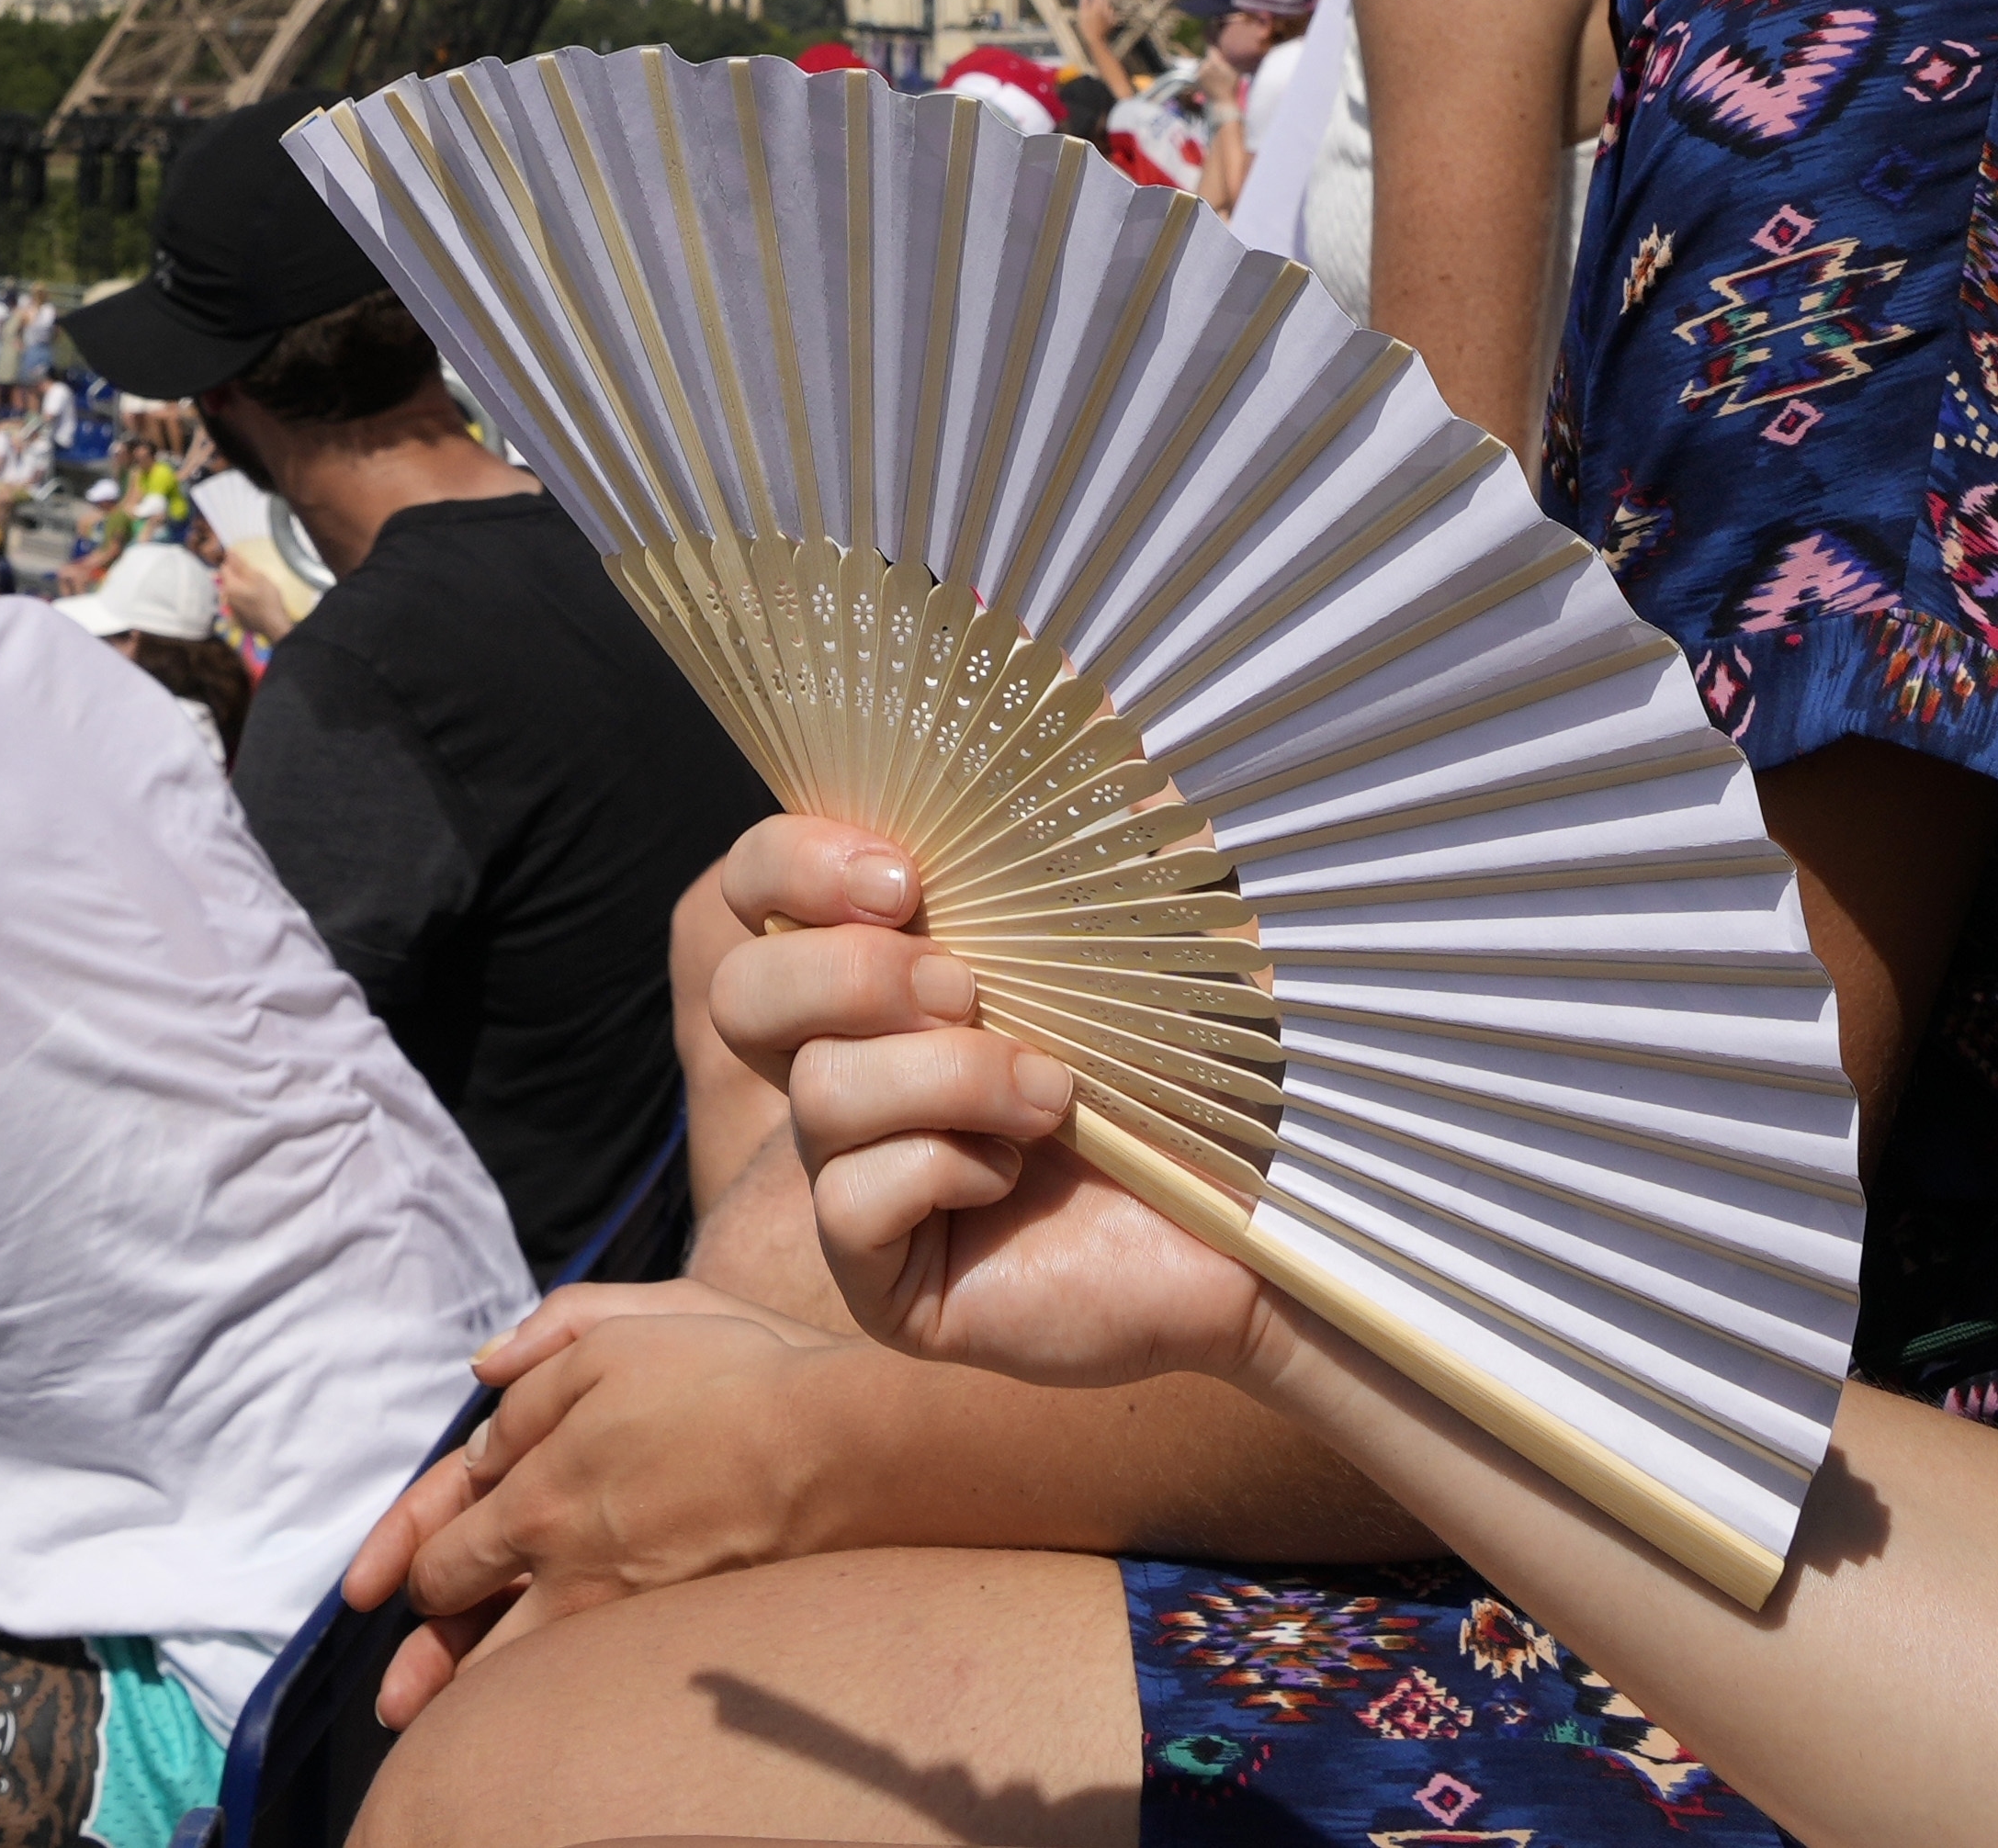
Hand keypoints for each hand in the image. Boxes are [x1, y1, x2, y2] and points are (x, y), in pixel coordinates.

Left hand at [340, 1281, 840, 1724]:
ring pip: (520, 1677)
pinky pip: (585, 1677)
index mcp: (536, 1498)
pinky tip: (539, 1699)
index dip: (398, 1565)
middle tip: (396, 1689)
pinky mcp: (669, 1641)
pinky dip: (549, 1690)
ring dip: (469, 1698)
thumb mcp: (616, 1331)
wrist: (834, 1451)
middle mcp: (566, 1575)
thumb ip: (534, 1356)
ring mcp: (619, 1618)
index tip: (371, 1590)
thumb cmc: (727, 1378)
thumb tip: (479, 1381)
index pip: (441, 1551)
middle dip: (424, 1659)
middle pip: (467, 1635)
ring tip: (433, 1724)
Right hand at [703, 817, 1272, 1393]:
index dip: (793, 868)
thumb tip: (1065, 718)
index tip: (901, 877)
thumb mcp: (1138, 931)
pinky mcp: (880, 1279)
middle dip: (854, 975)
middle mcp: (850, 1068)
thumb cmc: (1193, 1069)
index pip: (759, 892)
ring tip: (1052, 1095)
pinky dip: (942, 1169)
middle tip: (968, 988)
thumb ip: (1077, 835)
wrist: (1254, 1216)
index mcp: (886, 971)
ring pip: (819, 1094)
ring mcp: (854, 1177)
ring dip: (949, 1076)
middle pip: (743, 994)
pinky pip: (849, 1201)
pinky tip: (1015, 1178)